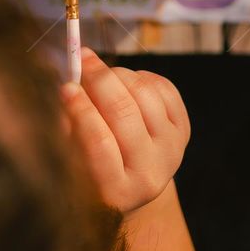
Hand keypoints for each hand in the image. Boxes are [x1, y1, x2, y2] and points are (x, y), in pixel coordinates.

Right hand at [61, 47, 190, 212]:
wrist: (130, 182)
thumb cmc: (90, 169)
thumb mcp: (72, 160)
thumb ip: (68, 128)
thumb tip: (69, 85)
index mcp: (115, 192)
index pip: (99, 143)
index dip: (81, 110)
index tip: (66, 86)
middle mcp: (149, 175)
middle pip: (124, 113)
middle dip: (99, 79)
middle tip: (82, 58)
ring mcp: (171, 152)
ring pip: (145, 94)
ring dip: (119, 73)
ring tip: (100, 71)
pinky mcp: (183, 132)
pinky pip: (164, 88)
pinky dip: (142, 76)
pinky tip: (125, 80)